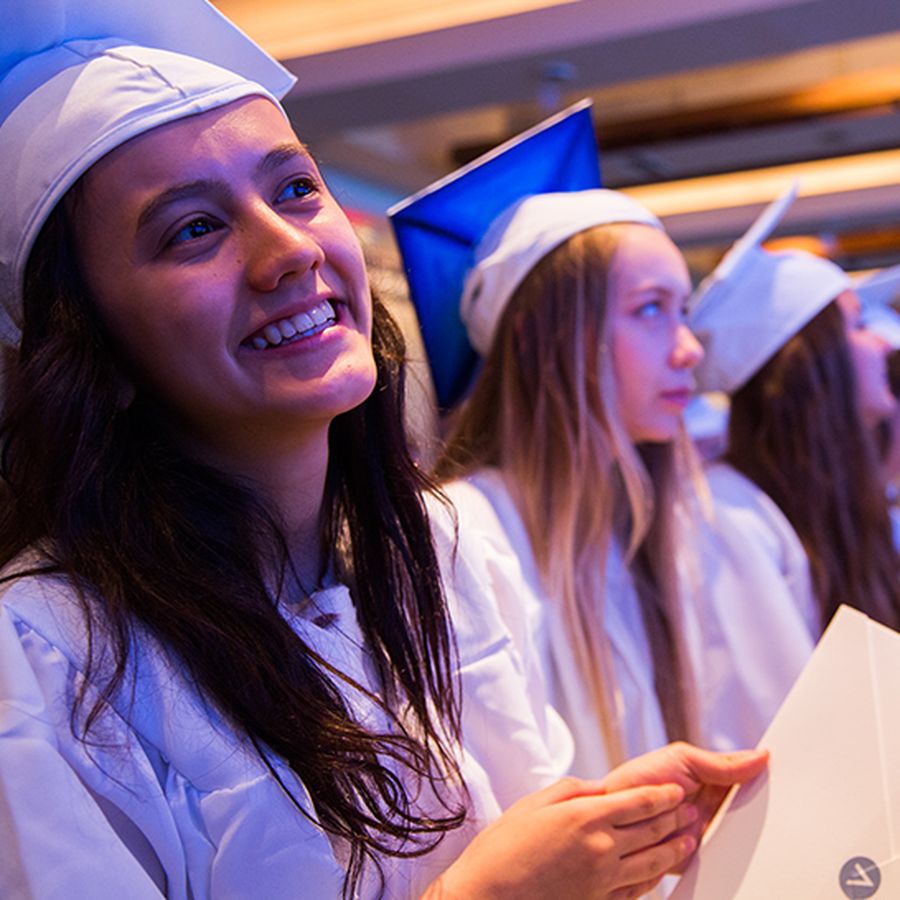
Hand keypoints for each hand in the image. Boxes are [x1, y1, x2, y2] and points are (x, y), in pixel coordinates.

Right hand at [423, 776, 698, 899]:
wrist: (489, 895)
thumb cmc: (504, 846)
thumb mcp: (535, 803)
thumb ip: (572, 790)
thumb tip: (599, 789)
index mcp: (585, 816)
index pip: (638, 802)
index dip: (662, 796)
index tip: (677, 791)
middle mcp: (600, 847)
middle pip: (651, 831)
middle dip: (675, 819)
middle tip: (692, 811)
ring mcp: (602, 879)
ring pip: (651, 862)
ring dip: (674, 850)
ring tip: (688, 842)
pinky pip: (636, 890)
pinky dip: (654, 879)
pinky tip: (661, 873)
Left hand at [598, 742, 768, 853]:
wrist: (609, 816)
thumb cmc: (640, 780)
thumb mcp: (682, 760)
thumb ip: (721, 762)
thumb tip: (761, 755)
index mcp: (714, 783)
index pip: (751, 786)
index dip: (771, 787)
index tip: (793, 784)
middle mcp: (714, 810)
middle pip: (751, 815)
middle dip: (765, 815)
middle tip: (783, 813)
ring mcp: (707, 835)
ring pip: (742, 842)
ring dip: (751, 840)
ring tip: (758, 834)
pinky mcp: (698, 860)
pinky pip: (724, 864)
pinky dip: (734, 863)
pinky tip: (744, 858)